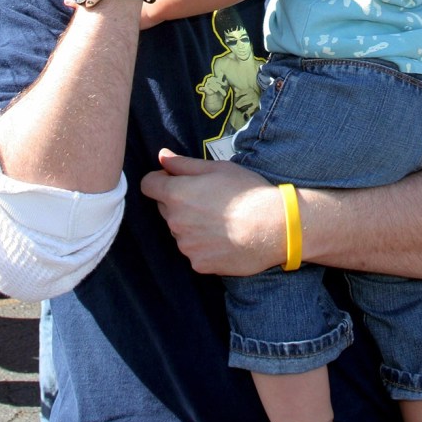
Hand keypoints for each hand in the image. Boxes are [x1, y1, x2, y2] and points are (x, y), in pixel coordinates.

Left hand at [141, 149, 283, 274]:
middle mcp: (175, 222)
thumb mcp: (218, 168)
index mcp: (176, 194)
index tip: (177, 179)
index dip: (161, 179)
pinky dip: (204, 245)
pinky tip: (225, 238)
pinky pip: (194, 251)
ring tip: (221, 220)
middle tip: (208, 199)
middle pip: (164, 208)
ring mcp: (186, 246)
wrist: (274, 227)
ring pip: (180, 231)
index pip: (148, 185)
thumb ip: (183, 164)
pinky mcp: (199, 264)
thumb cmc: (247, 192)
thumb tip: (161, 156)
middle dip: (178, 202)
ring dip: (191, 225)